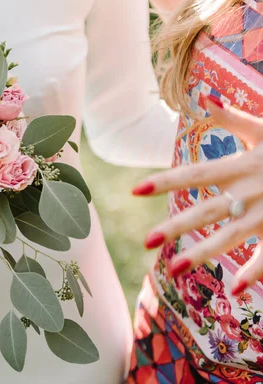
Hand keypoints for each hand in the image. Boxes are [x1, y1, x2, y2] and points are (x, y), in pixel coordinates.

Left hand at [133, 97, 262, 294]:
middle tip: (145, 241)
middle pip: (206, 211)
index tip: (135, 190)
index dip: (164, 181)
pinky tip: (235, 289)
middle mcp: (251, 191)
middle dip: (175, 227)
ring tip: (173, 269)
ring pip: (230, 236)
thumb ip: (233, 118)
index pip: (195, 174)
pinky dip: (255, 271)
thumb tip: (205, 97)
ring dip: (202, 253)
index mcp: (242, 166)